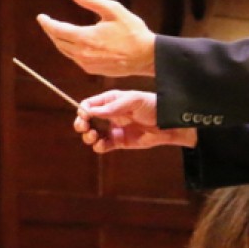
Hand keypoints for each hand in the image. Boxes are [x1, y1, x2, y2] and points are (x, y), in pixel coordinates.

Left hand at [36, 0, 156, 77]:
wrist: (146, 56)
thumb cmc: (131, 31)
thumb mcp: (112, 9)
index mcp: (85, 38)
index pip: (57, 30)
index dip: (47, 23)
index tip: (41, 17)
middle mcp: (82, 54)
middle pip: (58, 42)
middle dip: (51, 32)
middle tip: (47, 23)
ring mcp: (87, 64)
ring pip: (66, 52)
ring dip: (60, 41)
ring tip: (58, 31)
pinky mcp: (92, 70)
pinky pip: (75, 59)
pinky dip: (70, 50)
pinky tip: (74, 43)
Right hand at [74, 90, 196, 153]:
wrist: (167, 124)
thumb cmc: (151, 106)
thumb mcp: (133, 101)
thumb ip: (112, 107)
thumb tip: (91, 111)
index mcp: (110, 101)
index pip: (89, 104)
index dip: (83, 110)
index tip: (85, 116)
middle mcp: (108, 114)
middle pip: (86, 119)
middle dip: (81, 124)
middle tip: (84, 128)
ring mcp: (112, 128)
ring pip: (91, 133)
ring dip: (88, 136)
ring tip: (93, 136)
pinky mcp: (118, 142)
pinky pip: (103, 146)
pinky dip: (98, 147)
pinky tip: (101, 144)